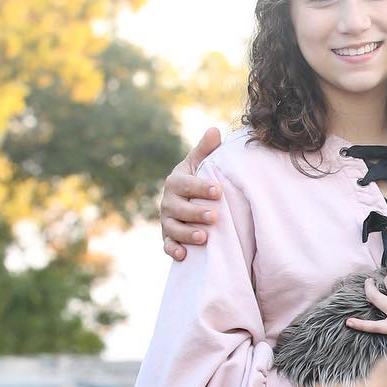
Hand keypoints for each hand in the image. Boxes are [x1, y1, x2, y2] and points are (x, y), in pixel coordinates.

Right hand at [161, 127, 223, 260]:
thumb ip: (206, 150)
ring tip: (204, 237)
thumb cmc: (197, 180)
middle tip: (215, 216)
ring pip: (173, 229)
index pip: (186, 183)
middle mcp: (168, 202)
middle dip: (196, 213)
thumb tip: (215, 130)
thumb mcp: (199, 164)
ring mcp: (167, 221)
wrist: (186, 201)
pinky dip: (173, 251)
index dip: (201, 187)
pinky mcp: (168, 238)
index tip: (218, 190)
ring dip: (187, 233)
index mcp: (176, 182)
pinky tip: (184, 256)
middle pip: (178, 208)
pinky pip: (167, 246)